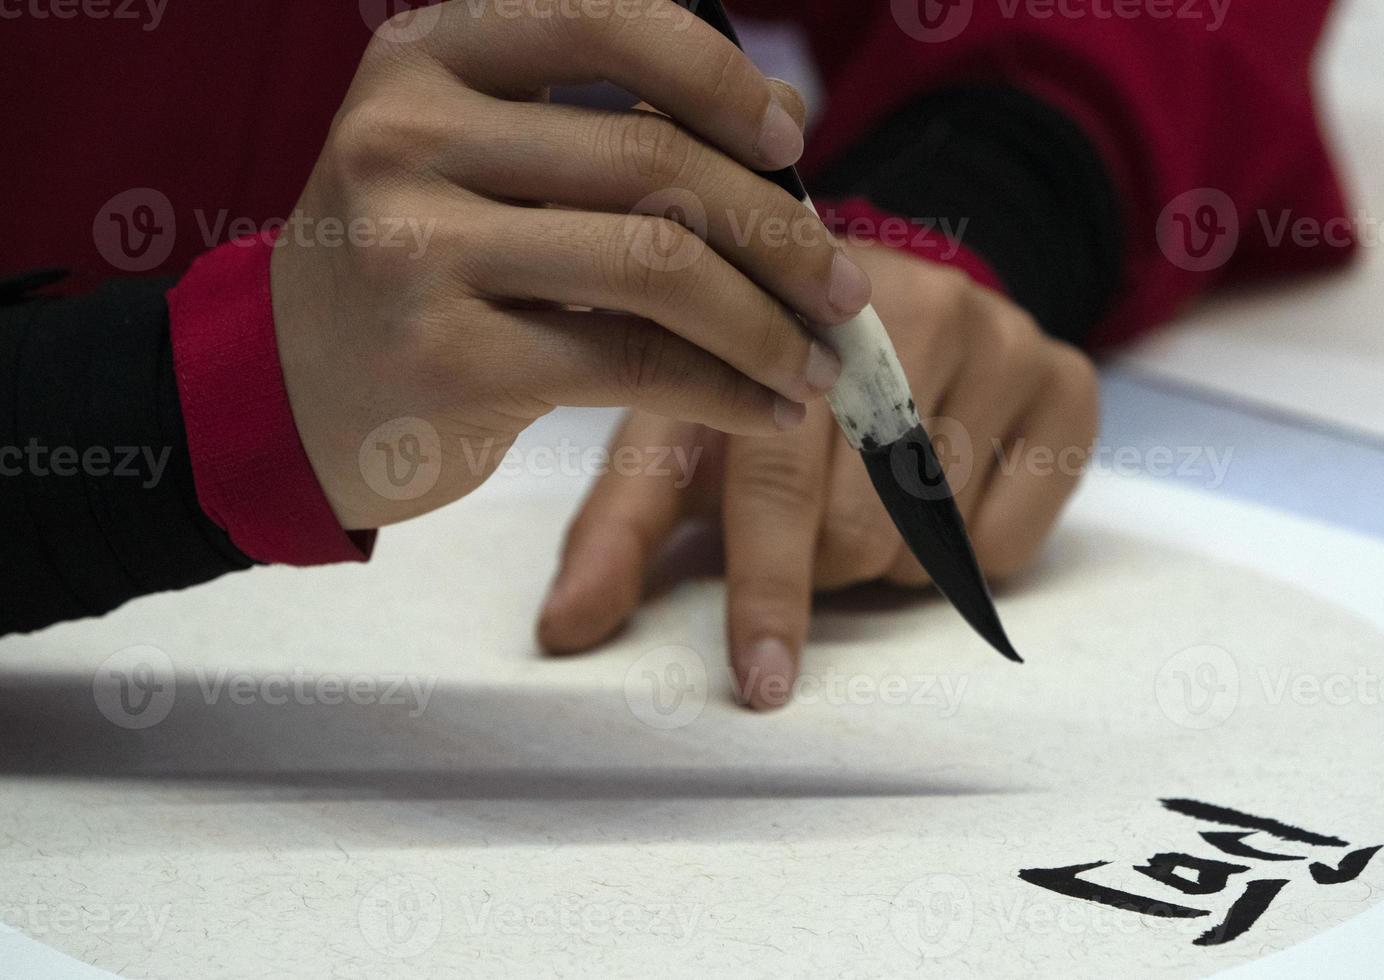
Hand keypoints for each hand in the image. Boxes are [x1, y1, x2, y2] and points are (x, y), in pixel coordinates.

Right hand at [269, 0, 870, 529]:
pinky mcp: (446, 359)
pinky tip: (768, 408)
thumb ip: (608, 121)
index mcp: (426, 55)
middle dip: (781, 233)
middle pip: (655, 160)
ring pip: (657, 265)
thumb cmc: (415, 266)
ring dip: (767, 322)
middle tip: (842, 288)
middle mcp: (410, 135)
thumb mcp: (477, 158)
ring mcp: (418, 249)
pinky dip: (724, 390)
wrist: (285, 390)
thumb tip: (785, 111)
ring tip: (818, 359)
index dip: (722, 78)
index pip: (607, 20)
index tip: (793, 142)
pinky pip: (632, 363)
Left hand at [538, 243, 1097, 708]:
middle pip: (862, 528)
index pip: (777, 477)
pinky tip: (941, 488)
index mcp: (781, 310)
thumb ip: (621, 526)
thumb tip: (562, 632)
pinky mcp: (1069, 383)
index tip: (764, 681)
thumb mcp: (679, 429)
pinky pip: (1011, 543)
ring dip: (887, 559)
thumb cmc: (760, 380)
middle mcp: (906, 307)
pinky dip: (966, 552)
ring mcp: (1000, 336)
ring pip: (935, 544)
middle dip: (821, 565)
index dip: (767, 589)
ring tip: (870, 491)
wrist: (882, 300)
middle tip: (811, 523)